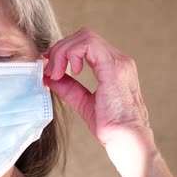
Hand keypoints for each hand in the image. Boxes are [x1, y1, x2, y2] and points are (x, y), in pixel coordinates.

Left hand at [43, 28, 151, 146]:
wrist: (127, 141)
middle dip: (61, 49)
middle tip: (50, 70)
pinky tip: (68, 72)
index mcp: (115, 67)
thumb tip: (50, 77)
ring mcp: (118, 62)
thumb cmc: (112, 128)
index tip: (51, 67)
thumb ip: (69, 88)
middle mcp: (119, 60)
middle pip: (84, 36)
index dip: (65, 51)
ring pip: (85, 36)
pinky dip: (71, 53)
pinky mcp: (113, 68)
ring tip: (57, 72)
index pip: (87, 44)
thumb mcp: (84, 103)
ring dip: (63, 51)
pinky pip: (88, 44)